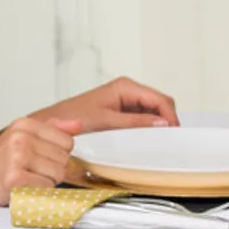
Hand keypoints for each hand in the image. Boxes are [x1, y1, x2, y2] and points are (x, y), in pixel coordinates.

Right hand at [0, 117, 77, 215]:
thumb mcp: (22, 140)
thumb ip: (52, 130)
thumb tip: (77, 124)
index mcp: (24, 124)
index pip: (67, 141)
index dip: (57, 156)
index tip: (38, 160)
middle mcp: (20, 136)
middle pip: (64, 158)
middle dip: (52, 171)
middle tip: (29, 173)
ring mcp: (16, 156)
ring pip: (58, 173)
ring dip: (46, 183)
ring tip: (26, 181)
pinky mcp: (15, 178)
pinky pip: (47, 187)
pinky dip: (38, 193)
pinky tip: (22, 189)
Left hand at [35, 76, 177, 133]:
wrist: (54, 125)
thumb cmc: (74, 119)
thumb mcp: (108, 122)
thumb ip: (136, 122)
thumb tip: (161, 123)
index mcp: (125, 86)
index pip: (160, 99)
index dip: (170, 116)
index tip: (174, 134)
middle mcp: (127, 90)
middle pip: (159, 103)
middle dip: (166, 120)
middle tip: (169, 140)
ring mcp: (124, 100)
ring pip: (152, 111)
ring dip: (157, 124)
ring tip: (159, 141)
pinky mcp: (120, 112)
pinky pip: (142, 118)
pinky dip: (147, 127)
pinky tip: (146, 139)